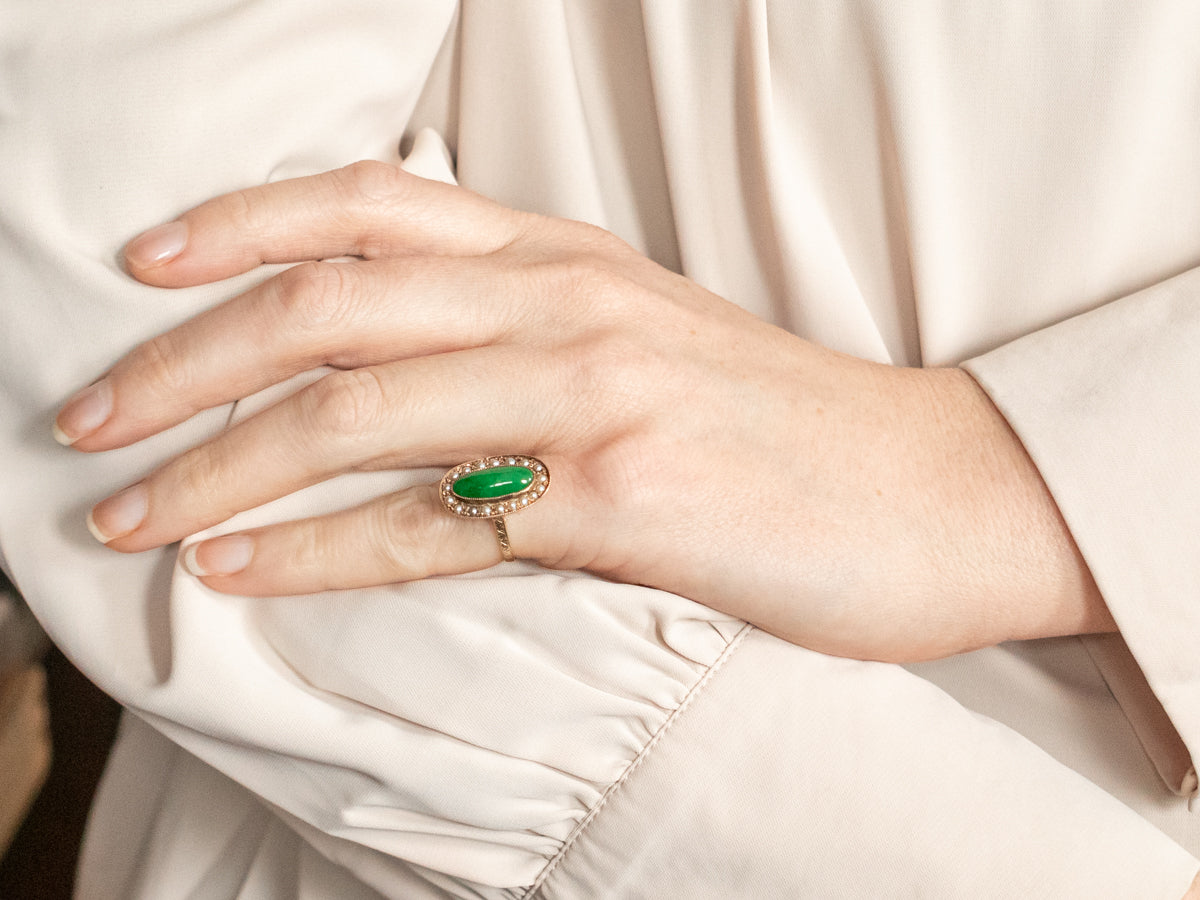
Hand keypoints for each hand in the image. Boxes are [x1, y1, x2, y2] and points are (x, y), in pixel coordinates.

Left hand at [55, 161, 1112, 661]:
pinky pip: (427, 529)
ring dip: (217, 462)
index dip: (242, 221)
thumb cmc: (790, 424)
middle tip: (88, 417)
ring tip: (124, 510)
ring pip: (354, 415)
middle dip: (184, 360)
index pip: (373, 205)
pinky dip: (315, 553)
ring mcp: (593, 399)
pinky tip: (237, 570)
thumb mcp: (651, 340)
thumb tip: (408, 374)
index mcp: (571, 258)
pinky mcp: (620, 505)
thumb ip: (534, 333)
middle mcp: (568, 307)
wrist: (937, 489)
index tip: (146, 261)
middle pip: (328, 307)